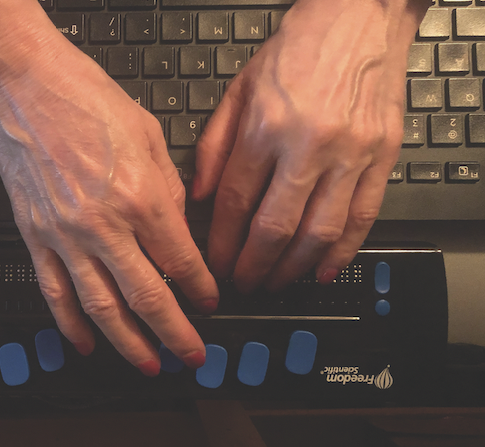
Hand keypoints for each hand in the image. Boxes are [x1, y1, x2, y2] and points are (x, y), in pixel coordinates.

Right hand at [0, 0, 220, 374]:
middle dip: (175, 334)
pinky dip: (70, 325)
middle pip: (147, 297)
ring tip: (147, 363)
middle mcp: (103, 224)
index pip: (182, 261)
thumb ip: (169, 190)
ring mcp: (64, 235)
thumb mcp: (149, 134)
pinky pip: (53, 292)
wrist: (21, 85)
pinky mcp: (34, 236)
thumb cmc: (84, 98)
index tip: (210, 303)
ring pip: (101, 307)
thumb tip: (178, 229)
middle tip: (192, 355)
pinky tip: (85, 344)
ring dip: (128, 343)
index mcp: (139, 196)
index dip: (201, 289)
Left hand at [193, 0, 429, 291]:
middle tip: (242, 284)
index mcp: (265, 126)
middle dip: (253, 267)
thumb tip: (199, 195)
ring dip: (292, 269)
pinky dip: (343, 252)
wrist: (360, 17)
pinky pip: (363, 217)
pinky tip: (323, 270)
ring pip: (318, 232)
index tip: (213, 264)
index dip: (220, 243)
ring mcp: (350, 153)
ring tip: (275, 283)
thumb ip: (213, 146)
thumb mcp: (238, 89)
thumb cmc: (298, 50)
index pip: (233, 202)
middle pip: (273, 227)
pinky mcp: (382, 157)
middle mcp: (307, 144)